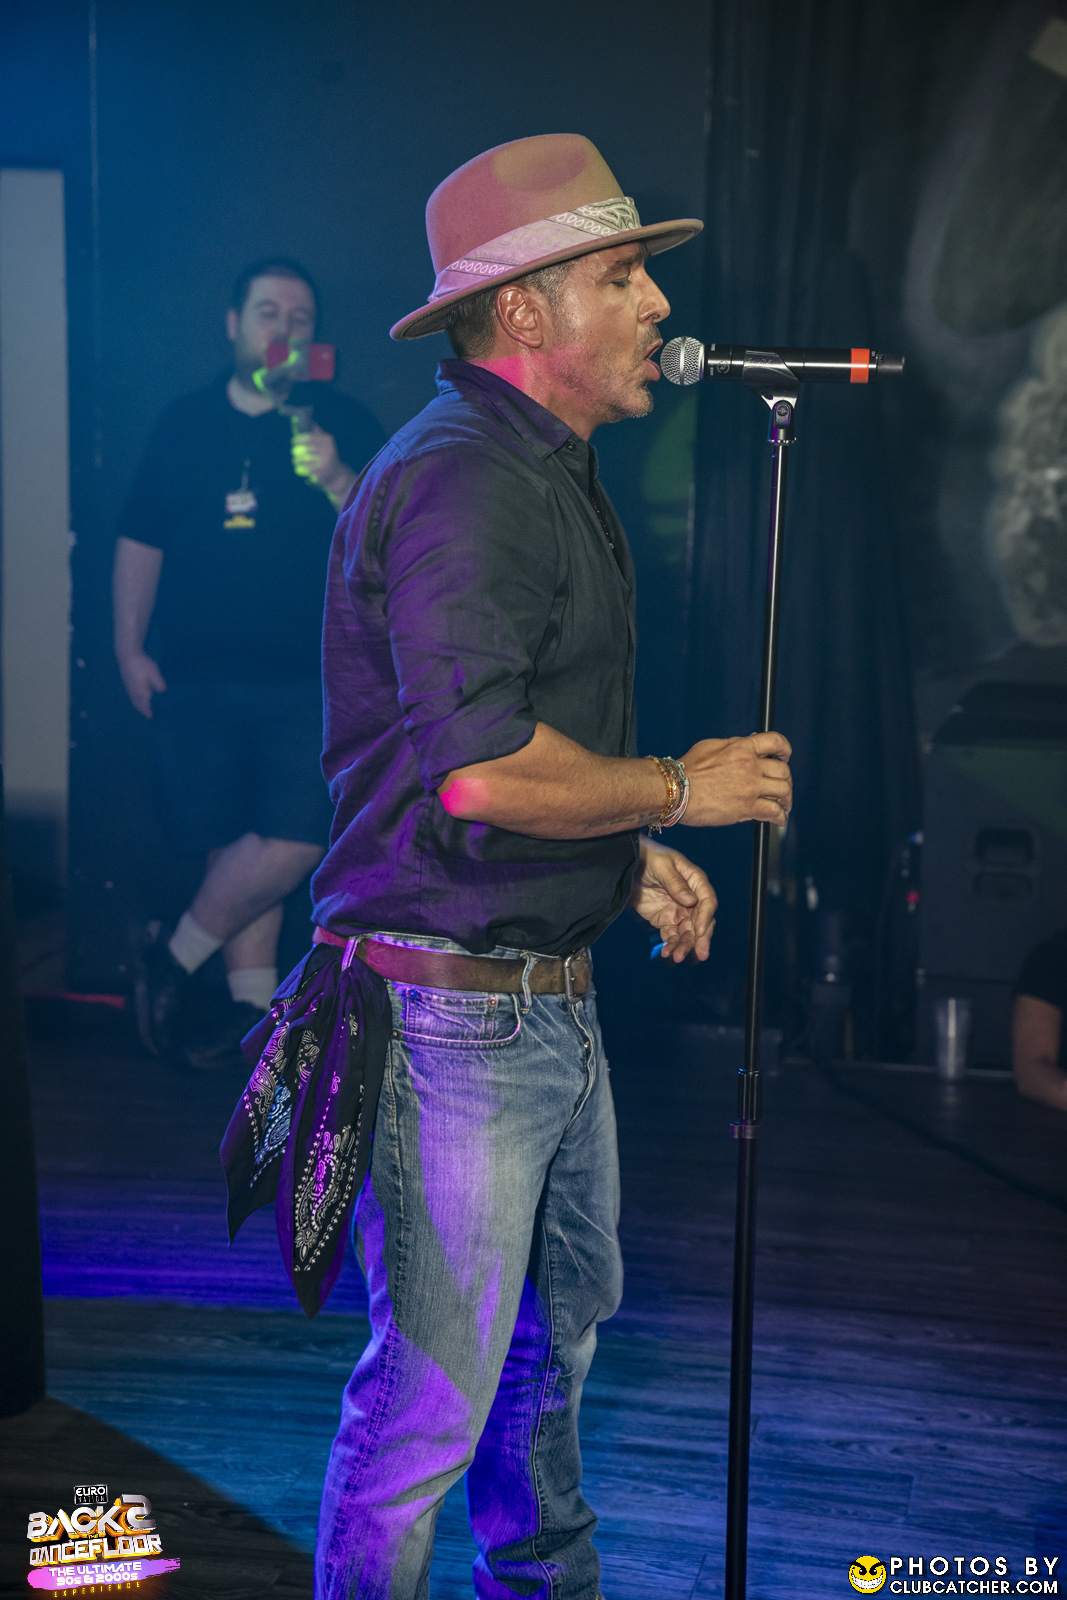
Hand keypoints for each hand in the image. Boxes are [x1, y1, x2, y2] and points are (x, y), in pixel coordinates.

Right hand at [117, 650, 165, 717]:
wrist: (127, 654)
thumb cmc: (142, 663)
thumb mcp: (154, 672)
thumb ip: (158, 683)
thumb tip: (161, 691)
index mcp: (140, 691)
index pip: (145, 705)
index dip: (147, 711)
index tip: (150, 717)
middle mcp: (133, 691)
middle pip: (138, 704)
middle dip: (142, 710)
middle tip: (148, 715)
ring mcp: (128, 687)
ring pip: (133, 700)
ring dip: (139, 705)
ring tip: (144, 708)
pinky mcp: (126, 682)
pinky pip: (131, 695)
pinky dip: (136, 699)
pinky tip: (139, 696)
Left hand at [291, 425, 355, 504]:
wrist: (336, 474)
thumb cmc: (328, 455)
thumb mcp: (325, 443)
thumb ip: (317, 433)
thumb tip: (309, 421)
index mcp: (328, 440)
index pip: (310, 437)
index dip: (299, 439)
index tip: (293, 440)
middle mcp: (328, 450)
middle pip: (306, 449)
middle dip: (297, 450)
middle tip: (292, 452)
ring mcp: (326, 461)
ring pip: (305, 459)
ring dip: (297, 460)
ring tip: (294, 460)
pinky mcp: (322, 472)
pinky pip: (307, 468)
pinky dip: (301, 468)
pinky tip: (298, 467)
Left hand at [629, 837, 717, 962]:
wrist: (625, 864)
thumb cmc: (647, 857)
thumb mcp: (661, 865)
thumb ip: (675, 883)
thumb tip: (690, 901)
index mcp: (694, 881)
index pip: (707, 900)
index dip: (705, 916)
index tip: (700, 930)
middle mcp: (690, 898)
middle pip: (701, 921)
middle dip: (701, 938)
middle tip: (701, 954)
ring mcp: (678, 910)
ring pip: (688, 932)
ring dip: (685, 946)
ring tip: (677, 957)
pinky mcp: (665, 920)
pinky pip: (672, 936)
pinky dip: (671, 945)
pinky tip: (667, 953)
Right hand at [680, 731, 791, 826]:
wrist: (676, 790)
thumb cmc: (687, 770)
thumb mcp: (711, 746)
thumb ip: (734, 745)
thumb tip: (750, 742)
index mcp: (741, 748)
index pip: (775, 742)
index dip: (785, 749)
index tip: (785, 757)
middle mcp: (750, 765)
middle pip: (783, 770)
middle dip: (786, 779)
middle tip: (783, 787)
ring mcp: (750, 787)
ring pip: (783, 791)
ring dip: (786, 799)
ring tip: (784, 805)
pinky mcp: (747, 807)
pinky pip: (773, 812)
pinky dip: (780, 817)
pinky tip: (779, 820)